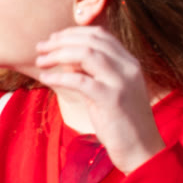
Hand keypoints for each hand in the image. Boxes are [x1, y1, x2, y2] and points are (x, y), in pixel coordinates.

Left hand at [34, 26, 165, 173]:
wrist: (142, 150)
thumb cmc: (122, 122)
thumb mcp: (110, 91)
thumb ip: (94, 73)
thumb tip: (67, 59)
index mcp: (130, 63)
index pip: (100, 35)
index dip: (73, 33)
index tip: (53, 39)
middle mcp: (128, 68)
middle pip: (91, 40)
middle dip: (61, 41)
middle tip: (40, 47)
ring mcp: (121, 82)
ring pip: (86, 54)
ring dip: (58, 53)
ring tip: (40, 60)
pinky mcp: (112, 99)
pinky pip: (80, 80)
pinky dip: (59, 76)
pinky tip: (46, 78)